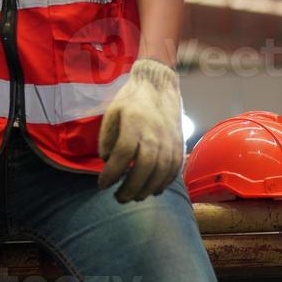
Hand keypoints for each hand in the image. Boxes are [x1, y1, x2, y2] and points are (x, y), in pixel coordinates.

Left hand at [96, 58, 183, 203]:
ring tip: (134, 197)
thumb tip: (106, 161)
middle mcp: (155, 132)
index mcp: (134, 122)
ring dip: (147, 189)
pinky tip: (153, 190)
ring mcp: (170, 139)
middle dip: (130, 188)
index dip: (112, 173)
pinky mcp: (179, 143)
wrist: (159, 84)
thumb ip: (106, 137)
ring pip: (162, 171)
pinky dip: (164, 183)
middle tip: (118, 198)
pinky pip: (175, 168)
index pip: (123, 154)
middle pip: (145, 167)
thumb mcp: (112, 112)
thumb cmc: (131, 99)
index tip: (102, 184)